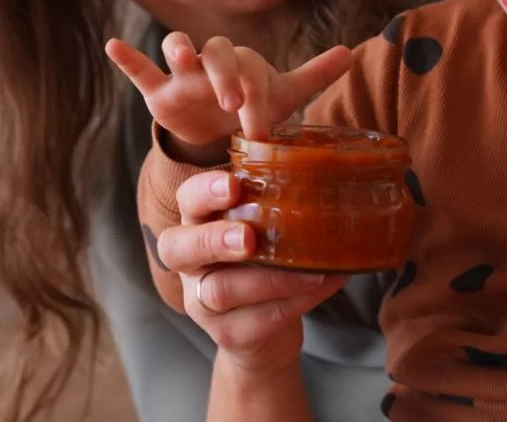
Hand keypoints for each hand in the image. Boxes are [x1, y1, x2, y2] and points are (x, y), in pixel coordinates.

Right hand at [106, 33, 351, 144]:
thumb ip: (315, 74)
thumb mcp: (284, 94)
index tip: (261, 132)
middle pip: (216, 52)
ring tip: (181, 55)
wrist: (219, 125)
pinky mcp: (159, 92)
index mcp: (245, 63)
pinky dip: (127, 57)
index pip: (250, 73)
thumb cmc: (253, 105)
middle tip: (232, 103)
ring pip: (177, 47)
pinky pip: (141, 71)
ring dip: (180, 48)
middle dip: (224, 75)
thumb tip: (353, 52)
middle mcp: (213, 62)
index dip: (255, 99)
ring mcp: (183, 75)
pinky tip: (112, 45)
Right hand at [156, 168, 348, 373]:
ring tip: (313, 270)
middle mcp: (190, 265)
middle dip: (213, 239)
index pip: (186, 201)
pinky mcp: (227, 335)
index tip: (234, 184)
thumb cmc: (265, 267)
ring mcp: (201, 304)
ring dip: (271, 279)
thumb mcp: (264, 232)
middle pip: (177, 249)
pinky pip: (255, 320)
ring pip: (220, 291)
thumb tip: (329, 170)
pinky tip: (320, 286)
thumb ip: (278, 205)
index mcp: (198, 226)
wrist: (265, 337)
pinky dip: (293, 303)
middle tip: (249, 237)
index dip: (203, 193)